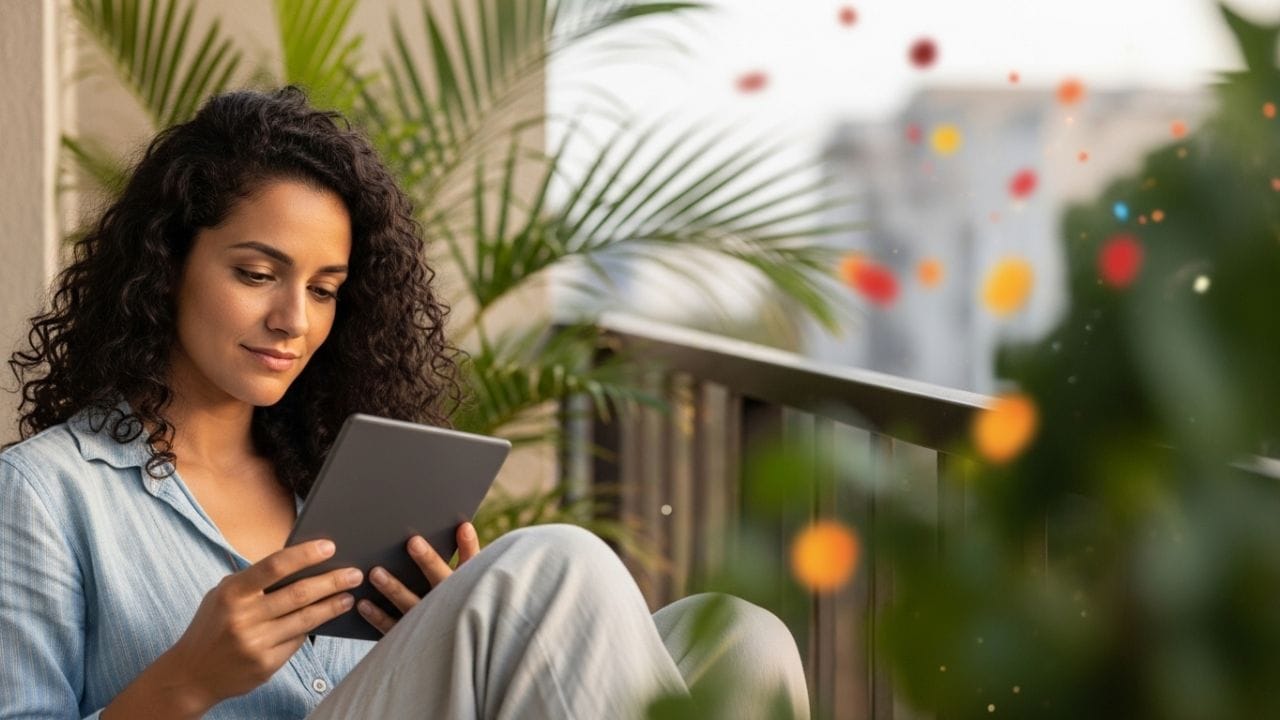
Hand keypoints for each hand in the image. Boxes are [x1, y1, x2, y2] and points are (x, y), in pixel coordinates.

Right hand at [159, 540, 361, 708]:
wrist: (191, 674)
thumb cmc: (213, 626)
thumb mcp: (224, 596)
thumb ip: (254, 582)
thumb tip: (300, 564)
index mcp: (232, 593)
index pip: (274, 566)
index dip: (305, 554)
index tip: (330, 546)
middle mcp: (243, 617)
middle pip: (299, 594)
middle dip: (332, 581)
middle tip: (355, 573)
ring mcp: (255, 643)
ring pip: (306, 619)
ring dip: (332, 606)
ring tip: (349, 595)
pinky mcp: (265, 664)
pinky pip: (298, 641)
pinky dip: (313, 627)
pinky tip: (326, 617)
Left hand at [357, 521, 479, 634]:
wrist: (446, 650)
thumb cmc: (453, 601)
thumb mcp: (466, 579)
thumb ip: (466, 553)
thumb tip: (462, 526)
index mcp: (464, 585)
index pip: (470, 562)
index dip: (468, 545)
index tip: (462, 527)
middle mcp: (450, 603)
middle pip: (440, 579)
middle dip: (428, 561)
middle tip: (413, 542)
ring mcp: (430, 622)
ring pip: (412, 604)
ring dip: (394, 588)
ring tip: (376, 573)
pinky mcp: (411, 637)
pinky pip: (392, 627)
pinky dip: (377, 616)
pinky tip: (363, 603)